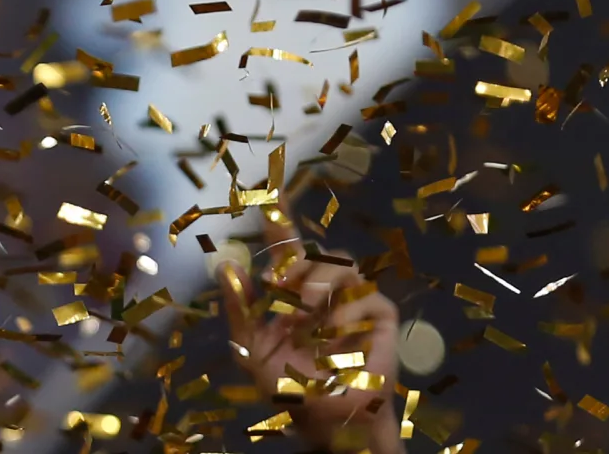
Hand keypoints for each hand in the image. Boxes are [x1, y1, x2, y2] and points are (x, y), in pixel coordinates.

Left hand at [220, 203, 401, 453]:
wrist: (323, 418)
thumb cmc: (288, 384)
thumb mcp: (251, 348)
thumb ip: (239, 309)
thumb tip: (227, 265)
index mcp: (293, 292)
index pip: (288, 247)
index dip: (281, 218)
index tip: (273, 189)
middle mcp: (325, 291)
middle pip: (317, 252)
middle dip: (296, 264)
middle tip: (279, 286)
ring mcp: (355, 302)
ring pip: (342, 265)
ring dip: (318, 284)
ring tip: (302, 312)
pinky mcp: (381, 318)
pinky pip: (368, 297)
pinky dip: (345, 314)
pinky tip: (330, 336)